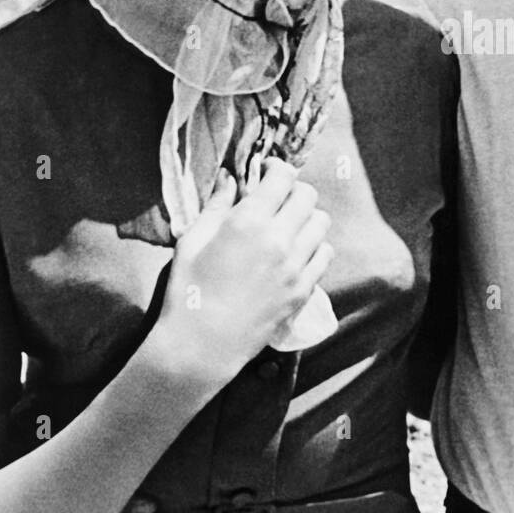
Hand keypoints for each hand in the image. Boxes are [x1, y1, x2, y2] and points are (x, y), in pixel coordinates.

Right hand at [150, 161, 333, 389]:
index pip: (282, 176)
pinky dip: (314, 247)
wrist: (202, 344)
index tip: (264, 173)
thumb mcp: (192, 240)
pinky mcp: (304, 289)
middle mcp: (279, 239)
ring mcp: (296, 266)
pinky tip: (295, 253)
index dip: (275, 168)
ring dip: (306, 218)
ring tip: (287, 227)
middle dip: (292, 191)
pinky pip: (325, 254)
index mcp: (248, 221)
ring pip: (321, 222)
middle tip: (276, 200)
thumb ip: (216, 205)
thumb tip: (230, 178)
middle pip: (307, 195)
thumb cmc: (188, 289)